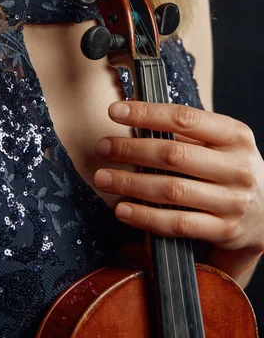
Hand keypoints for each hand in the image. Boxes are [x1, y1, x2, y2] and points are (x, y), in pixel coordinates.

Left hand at [94, 101, 263, 259]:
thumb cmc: (232, 168)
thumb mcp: (222, 141)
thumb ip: (188, 131)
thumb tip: (136, 114)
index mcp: (235, 135)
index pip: (184, 117)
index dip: (146, 113)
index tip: (115, 111)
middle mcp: (237, 167)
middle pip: (173, 154)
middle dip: (130, 150)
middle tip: (102, 147)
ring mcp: (232, 201)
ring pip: (171, 190)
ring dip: (130, 184)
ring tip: (103, 178)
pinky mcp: (223, 229)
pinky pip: (177, 223)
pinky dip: (145, 216)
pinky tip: (122, 209)